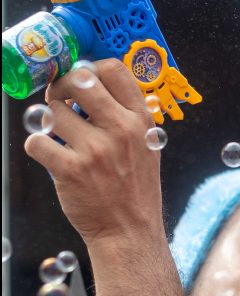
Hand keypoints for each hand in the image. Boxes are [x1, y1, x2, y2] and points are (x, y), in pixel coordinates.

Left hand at [24, 59, 165, 245]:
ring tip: (59, 133)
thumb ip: (126, 115)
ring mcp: (95, 149)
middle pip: (79, 80)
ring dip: (49, 119)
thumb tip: (94, 84)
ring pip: (52, 111)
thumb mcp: (146, 143)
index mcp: (140, 119)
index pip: (113, 69)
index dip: (90, 67)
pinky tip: (51, 155)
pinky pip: (37, 141)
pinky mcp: (70, 170)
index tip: (80, 78)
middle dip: (60, 86)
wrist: (129, 228)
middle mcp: (120, 129)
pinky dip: (39, 146)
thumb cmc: (136, 184)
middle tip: (59, 98)